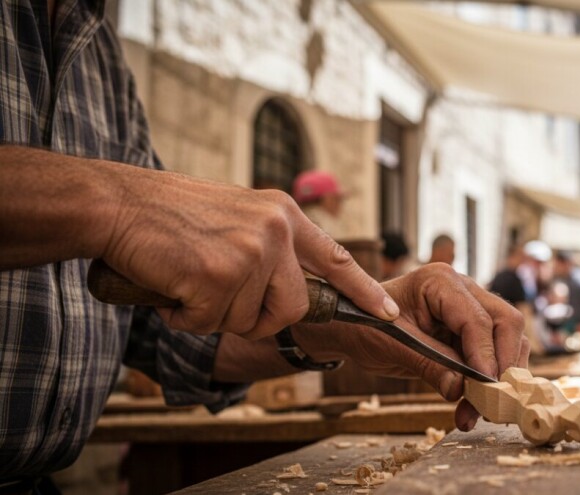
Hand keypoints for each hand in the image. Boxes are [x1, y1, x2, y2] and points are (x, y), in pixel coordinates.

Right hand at [100, 166, 396, 338]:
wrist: (118, 204)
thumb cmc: (172, 215)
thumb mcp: (240, 217)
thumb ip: (272, 247)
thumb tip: (294, 293)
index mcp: (284, 215)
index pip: (337, 258)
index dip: (364, 291)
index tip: (386, 313)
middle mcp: (276, 230)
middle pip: (292, 308)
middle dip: (257, 317)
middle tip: (218, 297)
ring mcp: (250, 252)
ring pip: (246, 320)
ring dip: (212, 313)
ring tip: (188, 278)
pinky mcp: (218, 275)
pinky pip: (208, 323)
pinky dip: (183, 316)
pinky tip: (171, 284)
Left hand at [292, 263, 528, 430]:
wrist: (355, 327)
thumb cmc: (366, 326)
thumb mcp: (392, 346)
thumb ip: (428, 364)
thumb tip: (460, 389)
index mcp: (440, 281)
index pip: (476, 318)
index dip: (485, 355)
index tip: (486, 387)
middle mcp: (463, 289)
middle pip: (506, 323)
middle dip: (502, 365)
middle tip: (491, 402)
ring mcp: (472, 308)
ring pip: (508, 339)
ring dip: (498, 378)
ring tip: (475, 412)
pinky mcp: (472, 331)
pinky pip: (494, 354)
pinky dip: (488, 381)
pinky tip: (471, 407)